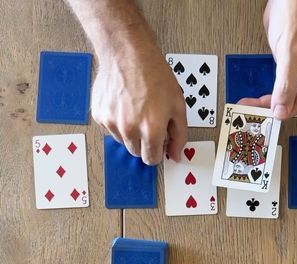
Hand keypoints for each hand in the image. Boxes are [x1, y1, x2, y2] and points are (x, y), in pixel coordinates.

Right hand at [92, 38, 186, 164]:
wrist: (127, 52)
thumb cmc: (154, 74)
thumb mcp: (178, 104)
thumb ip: (179, 135)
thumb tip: (175, 155)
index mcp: (151, 129)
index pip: (151, 159)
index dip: (157, 151)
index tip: (158, 141)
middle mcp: (129, 129)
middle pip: (136, 152)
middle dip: (143, 141)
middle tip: (148, 120)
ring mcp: (111, 122)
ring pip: (122, 141)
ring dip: (129, 131)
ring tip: (135, 108)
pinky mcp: (99, 115)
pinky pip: (110, 127)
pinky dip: (116, 120)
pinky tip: (123, 103)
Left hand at [239, 0, 296, 117]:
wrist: (288, 0)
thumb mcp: (290, 54)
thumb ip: (285, 85)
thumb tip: (282, 110)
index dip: (283, 112)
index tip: (266, 118)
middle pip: (291, 103)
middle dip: (272, 108)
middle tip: (253, 114)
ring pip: (283, 98)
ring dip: (266, 103)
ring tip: (250, 107)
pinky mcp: (288, 70)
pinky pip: (277, 89)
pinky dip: (266, 95)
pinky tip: (255, 99)